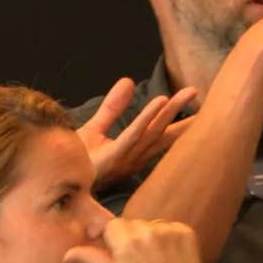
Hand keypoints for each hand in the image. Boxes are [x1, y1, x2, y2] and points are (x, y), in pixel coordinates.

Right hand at [63, 218, 202, 262]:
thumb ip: (90, 258)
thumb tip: (67, 254)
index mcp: (125, 239)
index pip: (114, 225)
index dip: (116, 239)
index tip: (123, 254)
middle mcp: (146, 230)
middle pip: (133, 223)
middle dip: (134, 236)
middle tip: (141, 259)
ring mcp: (168, 230)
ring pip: (152, 224)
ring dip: (152, 236)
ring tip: (157, 259)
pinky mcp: (186, 232)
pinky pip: (172, 227)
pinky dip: (171, 238)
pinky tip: (171, 256)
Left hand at [80, 78, 196, 190]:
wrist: (56, 182)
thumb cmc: (77, 161)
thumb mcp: (96, 128)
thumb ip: (113, 107)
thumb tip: (127, 81)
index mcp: (134, 152)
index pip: (162, 135)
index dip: (182, 123)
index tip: (204, 111)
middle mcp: (134, 157)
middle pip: (164, 133)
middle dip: (185, 116)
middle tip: (206, 99)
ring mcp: (124, 157)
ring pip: (152, 132)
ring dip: (170, 112)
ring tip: (186, 93)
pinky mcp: (111, 156)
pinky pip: (132, 135)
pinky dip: (146, 119)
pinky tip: (159, 103)